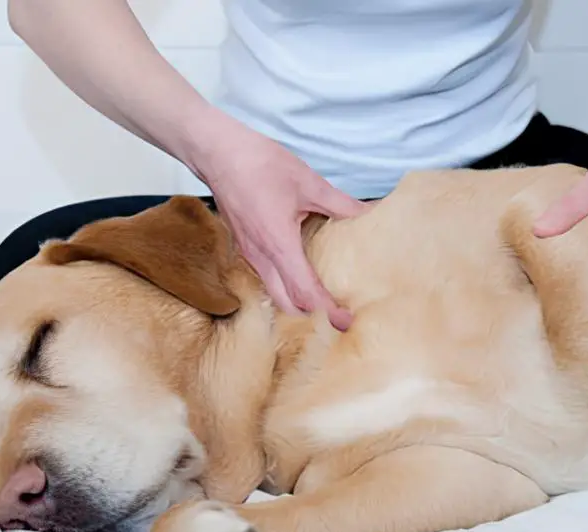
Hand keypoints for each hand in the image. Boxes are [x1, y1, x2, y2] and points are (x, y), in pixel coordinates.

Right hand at [188, 108, 369, 330]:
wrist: (216, 152)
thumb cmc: (259, 164)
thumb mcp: (308, 182)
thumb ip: (341, 204)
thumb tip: (371, 213)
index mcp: (279, 245)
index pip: (305, 293)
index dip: (327, 311)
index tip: (346, 322)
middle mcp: (261, 257)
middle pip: (288, 304)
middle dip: (313, 316)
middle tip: (339, 317)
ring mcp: (250, 254)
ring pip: (274, 294)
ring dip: (298, 304)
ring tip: (323, 302)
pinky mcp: (245, 247)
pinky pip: (266, 278)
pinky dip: (285, 287)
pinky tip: (301, 277)